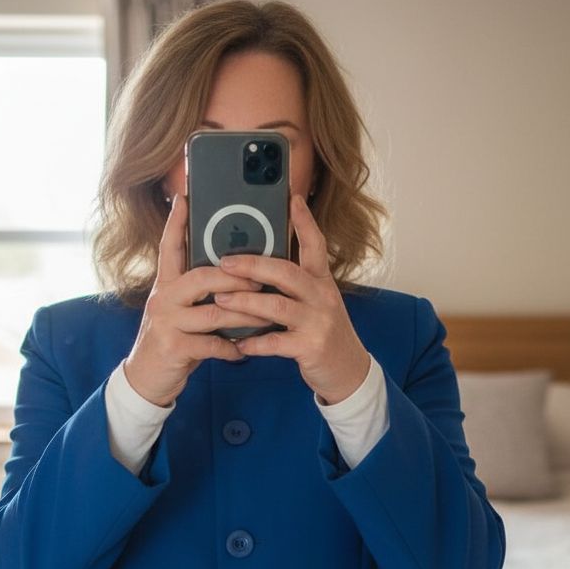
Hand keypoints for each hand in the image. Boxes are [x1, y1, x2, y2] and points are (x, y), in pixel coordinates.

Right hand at [123, 193, 277, 406]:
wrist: (148, 378)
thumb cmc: (173, 340)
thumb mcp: (180, 311)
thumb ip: (199, 295)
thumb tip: (233, 277)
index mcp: (166, 285)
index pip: (169, 247)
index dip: (176, 222)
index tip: (185, 198)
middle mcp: (163, 298)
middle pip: (202, 276)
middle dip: (236, 276)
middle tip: (261, 277)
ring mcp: (166, 322)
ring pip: (213, 311)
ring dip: (244, 314)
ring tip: (265, 316)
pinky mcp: (173, 346)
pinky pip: (211, 343)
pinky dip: (231, 348)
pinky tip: (242, 350)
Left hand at [211, 193, 372, 404]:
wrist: (348, 370)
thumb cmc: (323, 333)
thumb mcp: (317, 302)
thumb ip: (295, 285)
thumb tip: (261, 266)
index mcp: (321, 282)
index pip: (315, 245)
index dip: (304, 221)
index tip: (291, 198)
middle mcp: (321, 296)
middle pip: (286, 272)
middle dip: (253, 264)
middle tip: (224, 262)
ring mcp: (317, 322)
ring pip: (277, 306)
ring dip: (246, 302)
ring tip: (221, 299)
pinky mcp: (310, 347)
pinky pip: (277, 342)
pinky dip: (255, 343)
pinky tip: (238, 344)